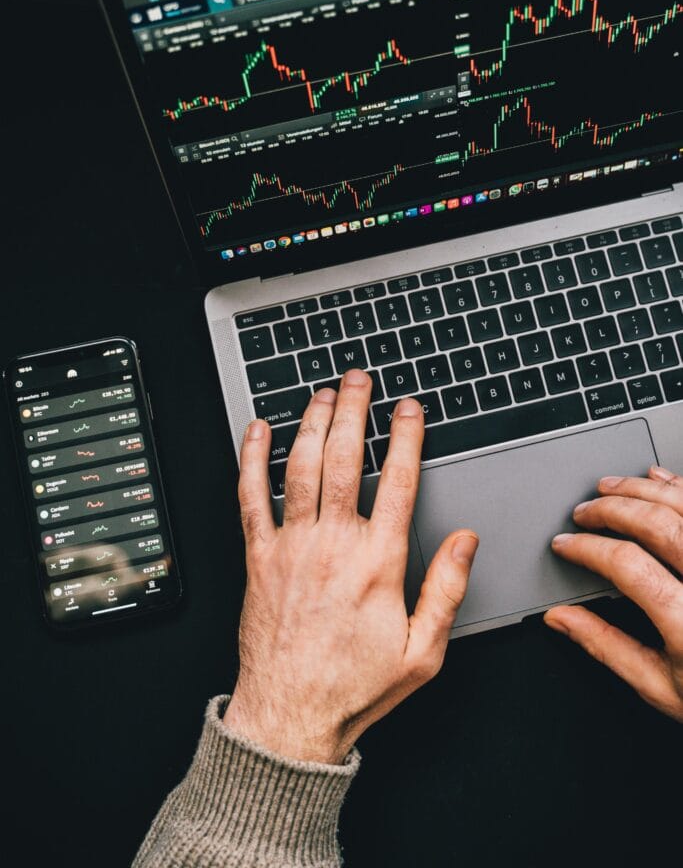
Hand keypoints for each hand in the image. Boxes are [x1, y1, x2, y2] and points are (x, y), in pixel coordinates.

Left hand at [224, 369, 477, 763]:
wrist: (290, 716)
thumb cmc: (355, 687)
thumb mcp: (424, 651)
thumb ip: (448, 589)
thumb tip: (467, 541)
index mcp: (379, 562)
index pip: (398, 480)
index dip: (407, 436)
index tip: (409, 409)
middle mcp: (333, 544)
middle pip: (345, 458)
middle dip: (354, 410)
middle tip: (359, 380)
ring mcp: (291, 546)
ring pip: (300, 467)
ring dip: (312, 422)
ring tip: (323, 393)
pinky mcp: (258, 557)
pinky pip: (250, 497)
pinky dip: (252, 458)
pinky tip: (257, 431)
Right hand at [545, 465, 682, 721]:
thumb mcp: (660, 685)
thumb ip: (606, 646)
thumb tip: (561, 619)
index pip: (628, 566)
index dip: (588, 548)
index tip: (566, 544)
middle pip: (657, 524)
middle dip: (610, 509)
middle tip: (584, 512)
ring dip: (642, 488)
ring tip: (611, 488)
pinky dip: (678, 486)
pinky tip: (659, 480)